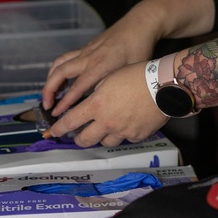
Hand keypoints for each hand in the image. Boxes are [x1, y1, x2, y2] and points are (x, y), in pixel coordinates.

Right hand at [42, 6, 164, 115]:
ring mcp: (85, 51)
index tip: (56, 114)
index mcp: (100, 66)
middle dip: (49, 90)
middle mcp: (88, 57)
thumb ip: (115, 86)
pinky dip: (57, 69)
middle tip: (46, 105)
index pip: (77, 87)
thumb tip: (102, 103)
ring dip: (50, 78)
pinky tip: (60, 79)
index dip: (65, 102)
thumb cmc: (139, 48)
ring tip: (50, 94)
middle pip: (60, 72)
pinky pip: (65, 58)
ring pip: (59, 63)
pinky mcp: (86, 47)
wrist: (139, 24)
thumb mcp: (131, 72)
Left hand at [44, 61, 165, 146]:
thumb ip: (97, 94)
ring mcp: (122, 131)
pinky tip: (128, 123)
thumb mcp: (109, 78)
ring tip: (106, 128)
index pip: (70, 121)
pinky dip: (123, 133)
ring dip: (102, 136)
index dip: (59, 128)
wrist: (163, 85)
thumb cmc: (137, 76)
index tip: (53, 132)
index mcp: (96, 105)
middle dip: (79, 139)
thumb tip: (91, 104)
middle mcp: (107, 121)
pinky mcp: (137, 136)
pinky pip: (125, 138)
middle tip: (79, 135)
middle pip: (85, 139)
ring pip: (105, 142)